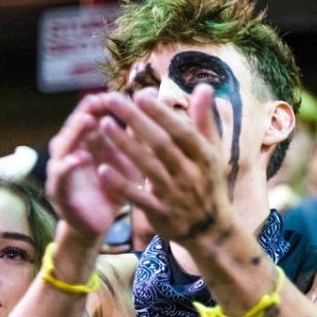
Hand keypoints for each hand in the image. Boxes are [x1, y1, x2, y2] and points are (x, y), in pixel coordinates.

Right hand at [46, 95, 137, 239]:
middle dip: (86, 111)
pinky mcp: (59, 192)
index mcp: (89, 142)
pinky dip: (68, 166)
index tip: (116, 92)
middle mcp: (72, 151)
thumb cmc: (115, 186)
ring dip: (75, 132)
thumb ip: (137, 134)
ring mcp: (63, 170)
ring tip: (88, 121)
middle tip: (99, 99)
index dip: (102, 104)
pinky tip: (80, 158)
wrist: (100, 223)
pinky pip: (60, 176)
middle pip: (76, 126)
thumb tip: (154, 102)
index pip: (92, 116)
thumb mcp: (129, 160)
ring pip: (64, 146)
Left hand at [95, 86, 232, 245]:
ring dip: (125, 145)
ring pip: (147, 167)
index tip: (142, 94)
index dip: (162, 114)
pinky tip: (103, 169)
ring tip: (104, 124)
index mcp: (204, 157)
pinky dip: (121, 184)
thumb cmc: (209, 182)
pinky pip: (138, 198)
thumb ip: (205, 120)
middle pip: (161, 145)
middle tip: (112, 100)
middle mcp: (190, 174)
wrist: (211, 229)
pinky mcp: (160, 213)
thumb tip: (205, 86)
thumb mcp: (213, 152)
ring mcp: (175, 195)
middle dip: (137, 121)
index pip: (182, 131)